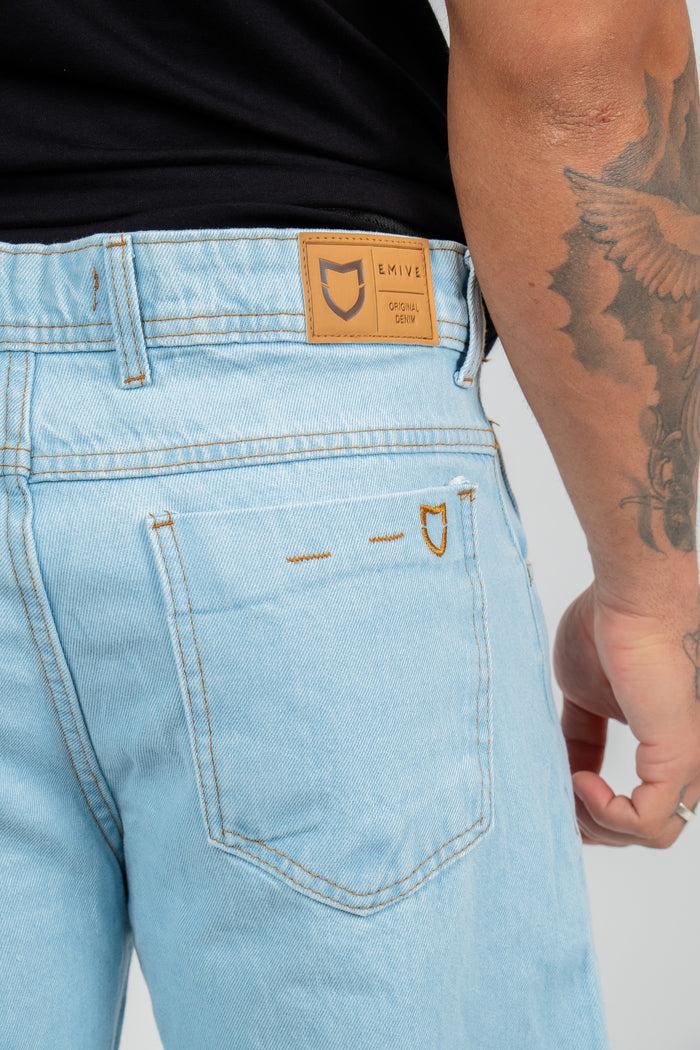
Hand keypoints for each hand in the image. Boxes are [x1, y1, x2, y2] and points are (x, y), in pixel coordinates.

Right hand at [553, 584, 699, 845]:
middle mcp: (690, 756)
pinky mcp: (680, 755)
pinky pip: (650, 820)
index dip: (599, 814)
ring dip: (599, 825)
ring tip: (570, 790)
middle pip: (649, 827)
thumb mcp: (584, 695)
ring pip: (654, 833)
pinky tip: (580, 782)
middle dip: (596, 827)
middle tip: (559, 806)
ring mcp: (691, 758)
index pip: (643, 804)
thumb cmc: (611, 626)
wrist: (633, 593)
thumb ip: (581, 737)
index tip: (561, 802)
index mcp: (670, 743)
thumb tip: (563, 769)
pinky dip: (607, 814)